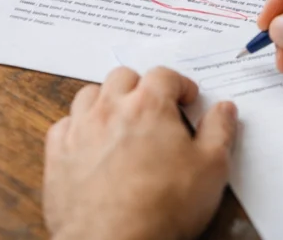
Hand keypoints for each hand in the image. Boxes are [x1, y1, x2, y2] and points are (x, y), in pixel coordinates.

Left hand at [42, 67, 237, 239]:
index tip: (186, 99)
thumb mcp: (211, 169)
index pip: (164, 74)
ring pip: (89, 95)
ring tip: (121, 122)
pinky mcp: (58, 155)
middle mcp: (110, 109)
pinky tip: (92, 144)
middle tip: (155, 108)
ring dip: (107, 101)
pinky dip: (78, 127)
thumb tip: (224, 109)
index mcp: (148, 105)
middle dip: (141, 86)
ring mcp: (80, 130)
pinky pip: (64, 125)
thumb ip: (219, 131)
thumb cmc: (161, 208)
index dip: (179, 84)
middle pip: (123, 77)